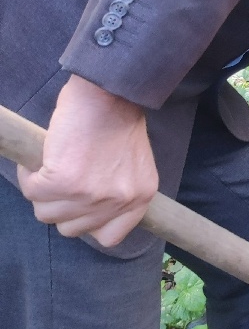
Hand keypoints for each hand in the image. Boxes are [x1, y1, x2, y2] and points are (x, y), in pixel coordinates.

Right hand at [17, 75, 158, 246]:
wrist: (109, 91)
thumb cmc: (117, 119)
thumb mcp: (132, 163)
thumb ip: (117, 189)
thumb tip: (88, 210)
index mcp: (140, 198)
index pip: (110, 237)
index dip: (89, 222)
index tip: (81, 205)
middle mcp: (119, 201)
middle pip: (71, 228)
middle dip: (61, 205)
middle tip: (62, 178)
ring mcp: (91, 195)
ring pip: (47, 213)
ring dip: (43, 191)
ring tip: (51, 165)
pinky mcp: (63, 181)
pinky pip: (32, 191)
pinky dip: (29, 175)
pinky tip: (39, 159)